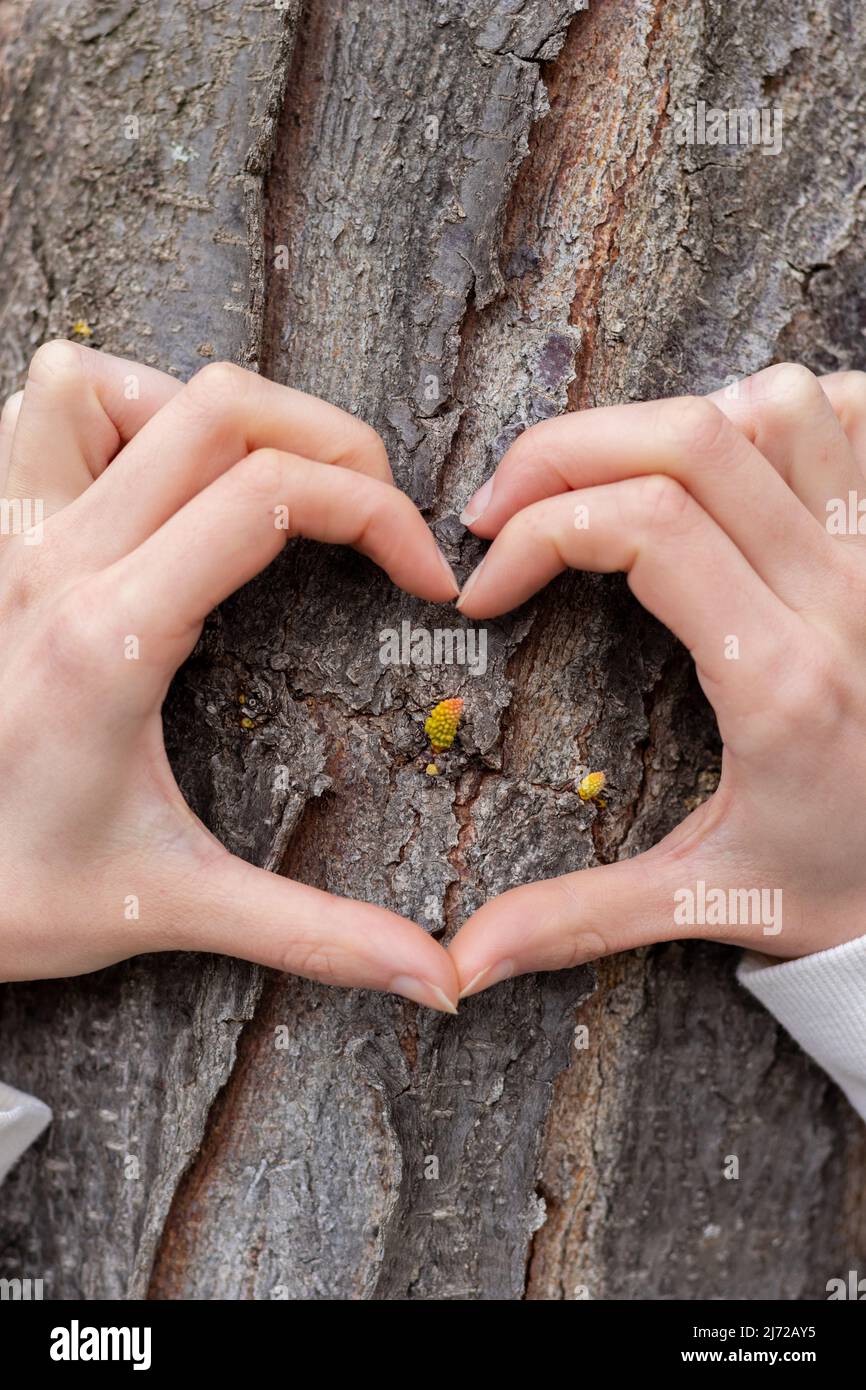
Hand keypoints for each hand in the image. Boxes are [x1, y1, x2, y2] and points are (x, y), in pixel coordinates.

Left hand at [0, 342, 459, 1011]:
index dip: (380, 517)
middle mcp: (51, 565)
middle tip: (378, 510)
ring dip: (206, 411)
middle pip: (217, 409)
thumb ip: (316, 934)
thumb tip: (434, 975)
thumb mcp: (175, 908)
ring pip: (104, 384)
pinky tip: (161, 484)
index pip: (272, 498)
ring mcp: (6, 539)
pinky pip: (41, 412)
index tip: (425, 578)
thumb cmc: (14, 896)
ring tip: (260, 479)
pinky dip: (118, 413)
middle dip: (334, 442)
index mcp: (111, 641)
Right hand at [451, 365, 865, 995]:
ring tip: (612, 488)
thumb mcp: (710, 901)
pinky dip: (774, 411)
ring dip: (669, 426)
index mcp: (780, 683)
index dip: (536, 535)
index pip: (643, 529)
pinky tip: (720, 468)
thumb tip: (459, 963)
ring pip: (775, 406)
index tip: (482, 594)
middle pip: (690, 440)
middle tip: (500, 507)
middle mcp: (842, 597)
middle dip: (562, 452)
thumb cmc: (845, 881)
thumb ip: (576, 922)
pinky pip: (850, 412)